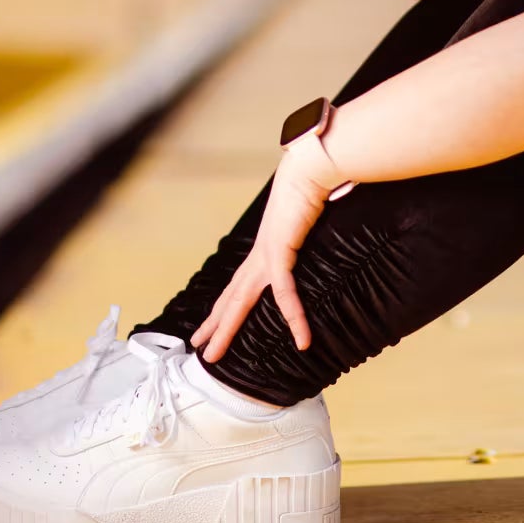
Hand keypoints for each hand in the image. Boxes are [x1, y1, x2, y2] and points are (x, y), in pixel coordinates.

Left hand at [190, 147, 339, 362]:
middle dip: (214, 326)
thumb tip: (323, 235)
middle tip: (201, 349)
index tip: (210, 325)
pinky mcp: (280, 251)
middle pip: (230, 298)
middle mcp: (259, 254)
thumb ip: (311, 234)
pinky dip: (294, 317)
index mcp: (264, 248)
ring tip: (215, 355)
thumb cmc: (314, 185)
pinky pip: (285, 292)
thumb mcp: (310, 220)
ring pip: (240, 302)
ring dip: (227, 330)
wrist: (312, 166)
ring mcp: (266, 254)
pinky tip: (302, 339)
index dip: (224, 307)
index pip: (238, 284)